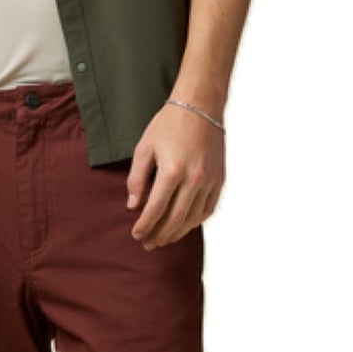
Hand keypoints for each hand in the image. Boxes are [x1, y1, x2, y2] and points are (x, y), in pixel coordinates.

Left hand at [125, 102, 223, 248]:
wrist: (200, 107)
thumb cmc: (169, 124)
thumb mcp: (144, 148)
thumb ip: (137, 179)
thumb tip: (133, 205)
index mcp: (172, 171)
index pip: (156, 209)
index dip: (144, 226)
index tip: (136, 234)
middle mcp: (194, 179)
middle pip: (175, 219)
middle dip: (159, 235)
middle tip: (148, 244)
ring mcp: (210, 181)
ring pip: (193, 218)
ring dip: (177, 233)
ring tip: (163, 239)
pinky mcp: (219, 180)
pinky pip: (207, 209)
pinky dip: (195, 222)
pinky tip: (184, 226)